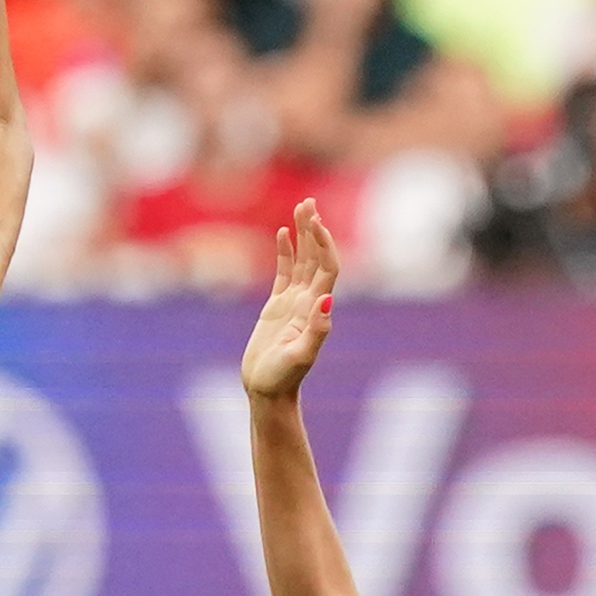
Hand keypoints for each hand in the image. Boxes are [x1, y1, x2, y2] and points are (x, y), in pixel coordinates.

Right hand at [240, 199, 337, 401]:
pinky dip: (284, 252)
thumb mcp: (300, 357)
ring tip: (300, 207)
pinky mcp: (277, 306)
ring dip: (302, 234)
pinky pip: (283, 272)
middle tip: (308, 202)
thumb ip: (316, 331)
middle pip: (316, 257)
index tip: (316, 222)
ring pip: (302, 260)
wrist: (268, 393)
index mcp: (316, 309)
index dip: (324, 244)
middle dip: (314, 229)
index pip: (326, 268)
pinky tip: (282, 234)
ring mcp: (294, 302)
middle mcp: (308, 301)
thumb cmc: (282, 379)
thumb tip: (326, 301)